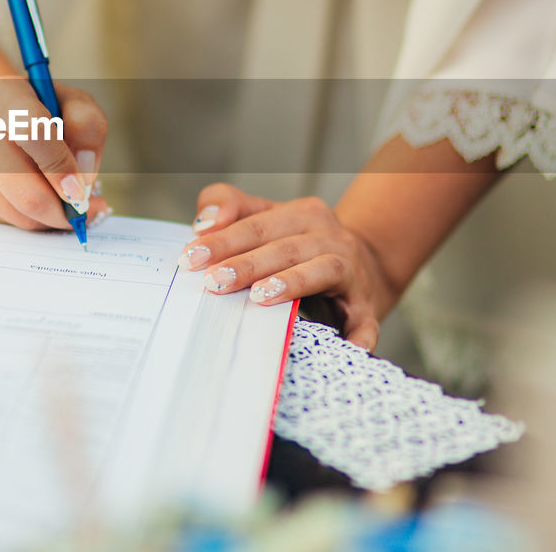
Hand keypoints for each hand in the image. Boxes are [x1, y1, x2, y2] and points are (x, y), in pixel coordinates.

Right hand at [0, 76, 108, 229]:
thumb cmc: (43, 110)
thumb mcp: (73, 104)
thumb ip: (87, 129)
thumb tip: (81, 179)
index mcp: (6, 95)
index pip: (32, 132)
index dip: (60, 168)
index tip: (80, 191)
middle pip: (25, 191)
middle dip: (63, 211)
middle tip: (85, 211)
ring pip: (17, 213)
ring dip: (48, 217)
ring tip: (61, 200)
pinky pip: (3, 220)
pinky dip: (27, 217)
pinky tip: (34, 196)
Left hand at [177, 183, 394, 349]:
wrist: (363, 262)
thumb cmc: (298, 242)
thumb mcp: (267, 215)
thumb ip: (232, 207)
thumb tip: (204, 222)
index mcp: (302, 214)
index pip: (255, 225)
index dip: (222, 241)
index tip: (190, 259)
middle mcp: (329, 237)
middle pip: (285, 247)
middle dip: (247, 264)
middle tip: (215, 281)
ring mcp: (352, 270)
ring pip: (323, 270)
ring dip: (293, 283)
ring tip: (260, 297)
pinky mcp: (365, 305)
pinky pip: (364, 320)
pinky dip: (358, 335)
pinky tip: (345, 347)